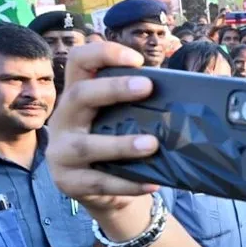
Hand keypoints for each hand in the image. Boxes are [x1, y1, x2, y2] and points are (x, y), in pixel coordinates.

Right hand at [45, 43, 159, 221]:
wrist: (106, 193)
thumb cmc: (119, 144)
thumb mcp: (122, 119)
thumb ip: (138, 103)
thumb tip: (185, 91)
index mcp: (76, 96)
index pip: (78, 61)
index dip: (103, 53)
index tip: (137, 58)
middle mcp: (64, 119)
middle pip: (78, 95)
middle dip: (113, 89)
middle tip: (147, 86)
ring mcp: (61, 152)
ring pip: (86, 146)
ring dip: (121, 144)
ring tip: (152, 144)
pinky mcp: (69, 182)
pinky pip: (99, 182)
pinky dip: (128, 183)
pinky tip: (153, 182)